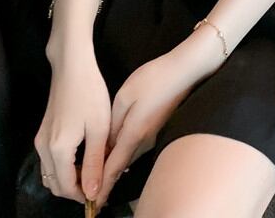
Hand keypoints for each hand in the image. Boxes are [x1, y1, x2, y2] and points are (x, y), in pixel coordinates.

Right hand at [34, 49, 110, 203]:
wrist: (72, 67)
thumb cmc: (90, 93)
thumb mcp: (99, 128)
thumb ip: (95, 163)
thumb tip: (93, 193)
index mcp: (58, 149)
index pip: (66, 188)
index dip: (83, 197)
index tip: (100, 197)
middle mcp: (43, 148)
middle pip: (55, 184)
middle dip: (76, 190)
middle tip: (98, 185)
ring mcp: (40, 140)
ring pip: (51, 174)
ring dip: (69, 179)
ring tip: (93, 171)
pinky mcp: (43, 132)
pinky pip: (50, 161)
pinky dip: (64, 167)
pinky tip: (84, 157)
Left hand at [94, 50, 199, 209]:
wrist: (185, 71)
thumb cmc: (154, 79)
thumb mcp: (125, 96)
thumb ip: (113, 122)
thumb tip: (107, 143)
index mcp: (134, 134)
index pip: (113, 168)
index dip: (102, 187)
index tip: (92, 203)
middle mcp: (145, 140)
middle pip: (121, 165)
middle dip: (106, 179)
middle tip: (90, 190)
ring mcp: (153, 134)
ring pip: (129, 155)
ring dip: (114, 165)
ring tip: (98, 172)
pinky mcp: (157, 126)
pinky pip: (136, 145)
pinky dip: (123, 152)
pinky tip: (116, 148)